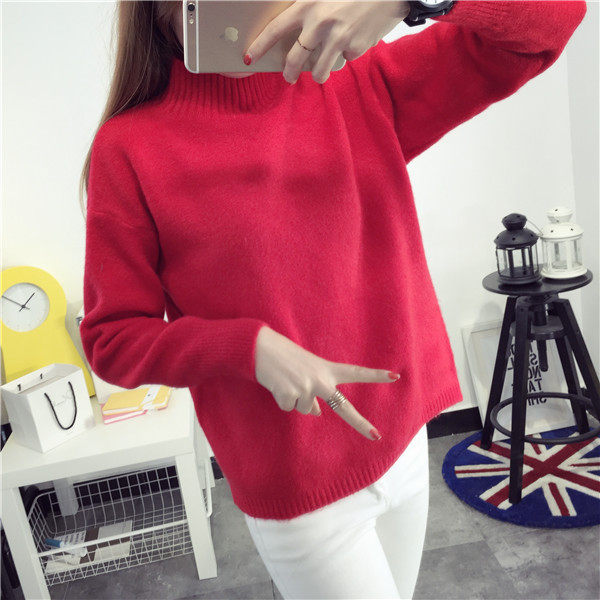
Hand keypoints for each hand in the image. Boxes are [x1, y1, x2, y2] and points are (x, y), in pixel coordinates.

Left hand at [243, 1, 410, 83]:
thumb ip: (308, 8)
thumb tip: (296, 31)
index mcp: (308, 5)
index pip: (276, 29)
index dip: (260, 45)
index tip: (249, 57)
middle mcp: (320, 24)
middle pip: (296, 59)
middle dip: (290, 72)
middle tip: (289, 76)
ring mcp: (339, 38)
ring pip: (319, 70)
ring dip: (318, 74)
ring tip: (321, 70)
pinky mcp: (355, 48)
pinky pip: (343, 60)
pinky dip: (345, 56)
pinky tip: (353, 40)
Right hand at [254, 326, 400, 440]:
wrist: (260, 347)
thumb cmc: (284, 355)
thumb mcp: (306, 369)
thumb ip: (316, 389)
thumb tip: (318, 414)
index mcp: (327, 369)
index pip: (356, 372)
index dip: (375, 375)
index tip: (396, 377)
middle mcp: (320, 379)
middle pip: (343, 407)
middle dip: (360, 423)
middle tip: (376, 436)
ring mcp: (306, 388)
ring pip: (304, 408)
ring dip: (293, 397)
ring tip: (285, 379)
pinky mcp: (290, 395)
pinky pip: (288, 407)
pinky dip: (281, 399)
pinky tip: (277, 384)